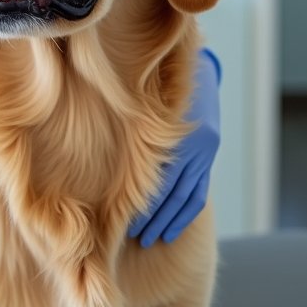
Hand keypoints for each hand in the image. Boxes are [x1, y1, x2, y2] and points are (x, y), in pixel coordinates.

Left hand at [129, 48, 220, 246]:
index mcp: (172, 131)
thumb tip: (97, 155)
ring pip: (186, 196)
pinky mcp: (209, 154)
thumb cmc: (157, 83)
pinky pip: (200, 192)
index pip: (156, 178)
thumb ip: (128, 126)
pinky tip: (171, 230)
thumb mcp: (142, 99)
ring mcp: (205, 151)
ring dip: (168, 221)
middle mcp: (193, 144)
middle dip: (150, 217)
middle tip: (128, 237)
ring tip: (147, 239)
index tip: (116, 219)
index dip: (138, 202)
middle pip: (170, 190)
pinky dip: (185, 213)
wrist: (196, 67)